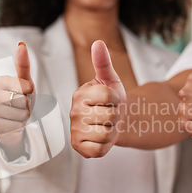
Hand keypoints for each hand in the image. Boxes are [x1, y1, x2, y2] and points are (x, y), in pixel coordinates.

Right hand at [0, 42, 34, 147]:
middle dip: (27, 105)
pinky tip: (15, 122)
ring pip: (18, 114)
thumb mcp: (26, 81)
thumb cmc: (22, 97)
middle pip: (20, 100)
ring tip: (20, 113)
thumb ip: (23, 64)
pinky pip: (14, 126)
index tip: (27, 91)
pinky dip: (19, 126)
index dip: (29, 90)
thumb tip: (21, 44)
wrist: (17, 119)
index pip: (20, 85)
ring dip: (24, 116)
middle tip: (23, 105)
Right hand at [70, 40, 125, 157]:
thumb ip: (103, 62)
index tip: (112, 100)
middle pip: (110, 115)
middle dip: (116, 116)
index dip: (117, 99)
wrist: (113, 121)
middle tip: (110, 115)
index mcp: (80, 94)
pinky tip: (101, 137)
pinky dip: (106, 145)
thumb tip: (97, 42)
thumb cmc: (111, 100)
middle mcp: (74, 112)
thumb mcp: (110, 80)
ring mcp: (75, 130)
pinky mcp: (78, 147)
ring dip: (113, 131)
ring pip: (107, 133)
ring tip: (107, 125)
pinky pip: (100, 149)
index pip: (109, 95)